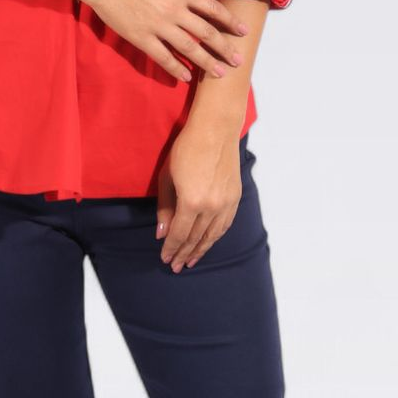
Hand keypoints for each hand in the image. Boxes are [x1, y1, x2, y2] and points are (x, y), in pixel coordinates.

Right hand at [82, 0, 249, 82]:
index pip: (213, 9)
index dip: (230, 21)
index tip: (243, 31)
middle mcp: (175, 10)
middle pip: (206, 32)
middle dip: (224, 47)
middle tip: (238, 60)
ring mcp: (159, 26)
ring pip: (189, 48)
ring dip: (206, 62)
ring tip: (219, 73)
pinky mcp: (142, 38)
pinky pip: (163, 57)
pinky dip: (175, 68)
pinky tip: (186, 77)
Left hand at [155, 124, 243, 271]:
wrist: (215, 131)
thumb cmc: (186, 150)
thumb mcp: (167, 178)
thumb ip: (165, 208)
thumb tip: (162, 234)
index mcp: (191, 202)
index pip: (179, 234)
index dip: (171, 248)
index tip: (165, 259)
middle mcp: (211, 207)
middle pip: (195, 238)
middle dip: (184, 254)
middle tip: (176, 266)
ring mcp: (226, 204)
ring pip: (212, 235)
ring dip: (200, 250)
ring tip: (191, 261)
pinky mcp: (235, 198)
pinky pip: (225, 225)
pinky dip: (215, 237)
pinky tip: (208, 243)